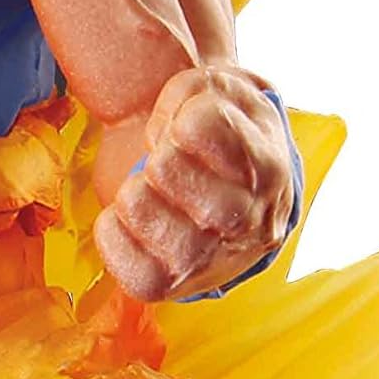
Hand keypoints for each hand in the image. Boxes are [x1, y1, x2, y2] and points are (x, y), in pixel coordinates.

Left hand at [95, 65, 296, 301]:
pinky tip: (138, 224)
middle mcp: (247, 222)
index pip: (200, 126)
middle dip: (158, 155)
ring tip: (156, 195)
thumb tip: (164, 136)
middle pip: (165, 167)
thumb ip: (192, 93)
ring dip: (134, 189)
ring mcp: (208, 261)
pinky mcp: (165, 285)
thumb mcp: (220, 96)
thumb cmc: (219, 141)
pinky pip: (112, 248)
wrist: (222, 201)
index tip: (189, 134)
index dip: (182, 120)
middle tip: (171, 167)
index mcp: (267, 169)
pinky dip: (111, 227)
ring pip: (136, 206)